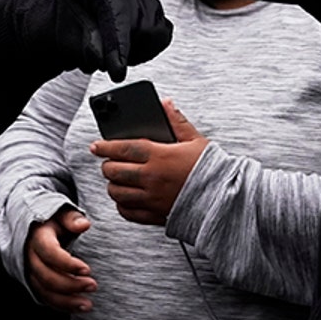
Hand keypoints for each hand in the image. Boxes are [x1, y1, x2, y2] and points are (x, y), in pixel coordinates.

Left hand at [1, 0, 172, 81]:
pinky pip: (161, 28)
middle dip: (124, 48)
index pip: (114, 8)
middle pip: (140, 18)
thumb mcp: (58, 33)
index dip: (117, 43)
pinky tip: (126, 50)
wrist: (45, 19)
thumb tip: (102, 56)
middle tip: (105, 64)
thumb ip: (82, 44)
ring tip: (112, 56)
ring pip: (155, 26)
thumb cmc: (46, 21)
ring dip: (136, 49)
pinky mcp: (143, 4)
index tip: (116, 68)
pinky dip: (146, 45)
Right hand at [24, 208, 96, 312]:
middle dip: (71, 285)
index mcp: (37, 236)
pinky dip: (61, 305)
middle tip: (93, 285)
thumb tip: (84, 224)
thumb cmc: (51, 220)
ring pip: (44, 291)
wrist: (32, 228)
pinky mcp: (32, 282)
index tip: (87, 269)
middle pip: (46, 276)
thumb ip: (72, 218)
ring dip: (67, 301)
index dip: (67, 263)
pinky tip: (78, 306)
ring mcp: (29, 271)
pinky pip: (44, 298)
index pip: (49, 252)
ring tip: (88, 304)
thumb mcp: (60, 213)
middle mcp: (29, 256)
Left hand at [90, 99, 207, 225]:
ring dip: (113, 185)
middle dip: (107, 165)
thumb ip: (176, 121)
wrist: (225, 199)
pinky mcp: (155, 215)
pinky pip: (128, 212)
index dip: (105, 146)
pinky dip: (122, 205)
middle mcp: (152, 177)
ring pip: (117, 192)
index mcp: (160, 156)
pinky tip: (127, 198)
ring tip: (117, 180)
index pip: (122, 149)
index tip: (96, 146)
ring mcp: (152, 198)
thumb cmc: (211, 169)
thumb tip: (165, 103)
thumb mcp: (195, 140)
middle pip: (114, 171)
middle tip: (109, 162)